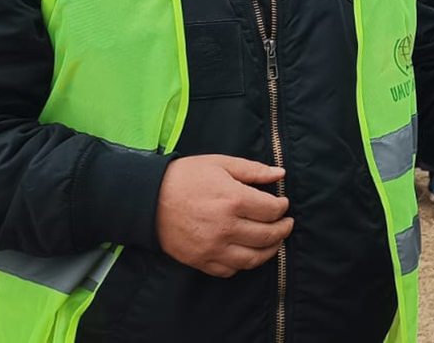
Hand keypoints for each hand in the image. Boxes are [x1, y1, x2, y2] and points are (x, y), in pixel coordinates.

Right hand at [156, 155, 292, 277]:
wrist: (147, 199)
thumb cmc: (185, 177)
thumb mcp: (221, 164)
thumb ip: (253, 170)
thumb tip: (281, 173)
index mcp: (234, 200)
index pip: (273, 211)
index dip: (283, 207)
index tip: (282, 204)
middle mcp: (226, 227)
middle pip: (268, 236)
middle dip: (283, 230)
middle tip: (287, 224)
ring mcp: (213, 248)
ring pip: (253, 258)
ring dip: (270, 250)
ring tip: (274, 241)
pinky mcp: (200, 261)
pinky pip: (230, 270)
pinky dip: (244, 264)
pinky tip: (247, 252)